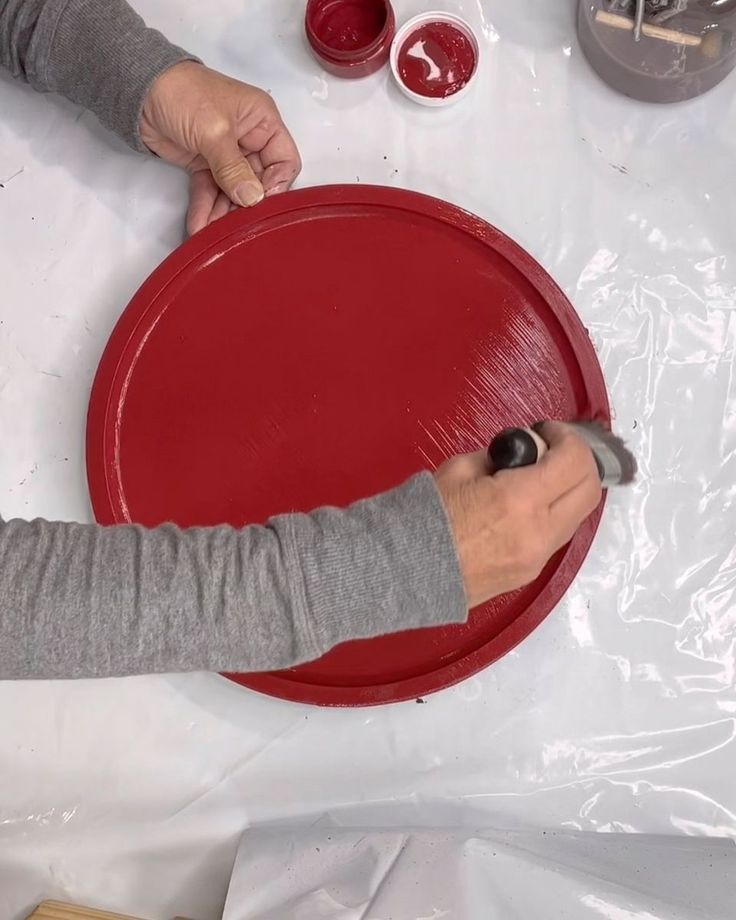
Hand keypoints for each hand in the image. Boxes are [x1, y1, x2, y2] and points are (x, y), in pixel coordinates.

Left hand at [140, 62, 301, 234]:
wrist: (139, 89)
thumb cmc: (183, 95)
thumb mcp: (214, 131)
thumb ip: (234, 169)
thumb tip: (252, 199)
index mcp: (262, 122)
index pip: (284, 161)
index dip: (276, 185)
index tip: (260, 204)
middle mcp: (249, 139)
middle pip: (259, 183)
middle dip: (246, 206)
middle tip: (236, 227)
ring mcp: (226, 155)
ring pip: (234, 192)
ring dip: (224, 214)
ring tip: (214, 235)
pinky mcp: (204, 166)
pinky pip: (211, 192)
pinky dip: (205, 209)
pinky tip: (199, 227)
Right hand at [434, 422, 601, 607]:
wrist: (404, 571)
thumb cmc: (424, 516)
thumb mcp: (459, 469)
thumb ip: (498, 459)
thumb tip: (519, 457)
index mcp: (521, 501)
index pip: (574, 461)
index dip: (567, 437)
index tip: (547, 430)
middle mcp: (539, 532)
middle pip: (589, 490)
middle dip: (579, 461)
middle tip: (554, 448)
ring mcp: (537, 558)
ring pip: (577, 516)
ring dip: (568, 489)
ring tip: (538, 476)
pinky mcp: (529, 573)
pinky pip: (556, 536)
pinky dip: (553, 512)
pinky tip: (526, 504)